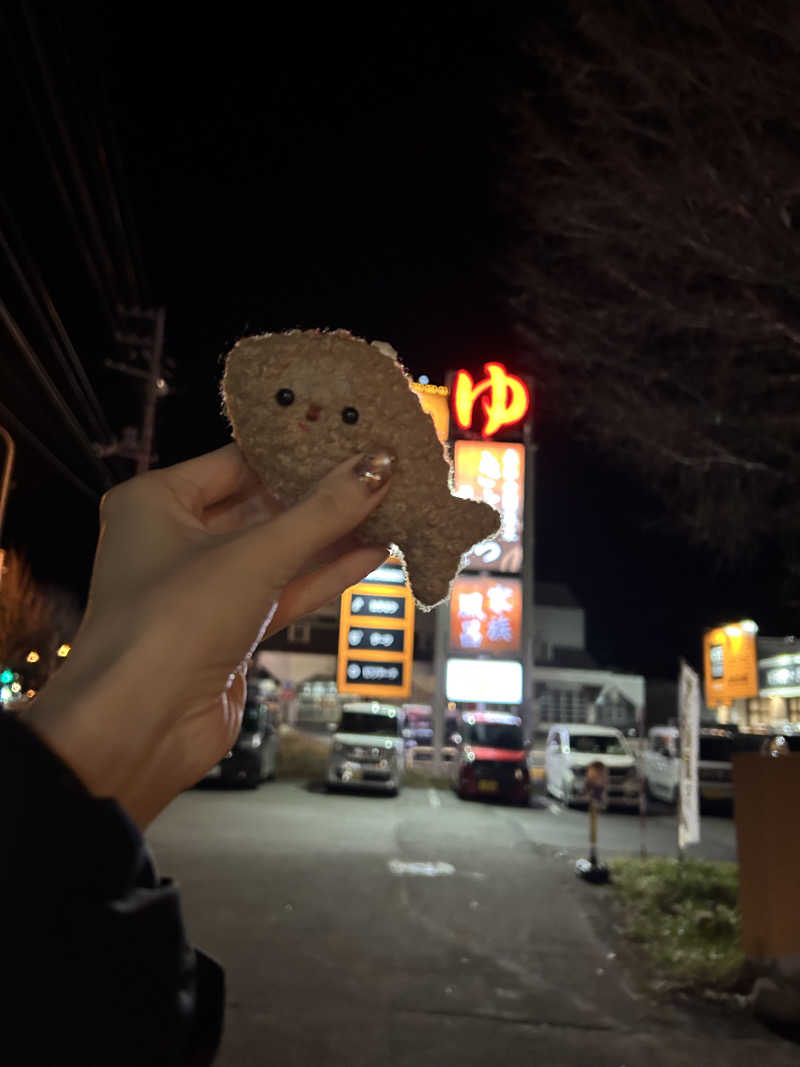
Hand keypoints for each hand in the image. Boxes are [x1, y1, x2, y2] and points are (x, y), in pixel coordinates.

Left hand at [27, 444, 392, 826]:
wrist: (139, 731)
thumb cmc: (167, 628)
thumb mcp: (254, 556)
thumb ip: (321, 513)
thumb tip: (375, 467)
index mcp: (156, 503)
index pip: (238, 460)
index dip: (296, 450)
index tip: (349, 437)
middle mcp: (174, 540)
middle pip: (262, 505)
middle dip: (320, 495)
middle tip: (377, 473)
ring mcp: (203, 588)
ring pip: (278, 551)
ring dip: (331, 537)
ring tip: (387, 510)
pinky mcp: (228, 630)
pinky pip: (284, 591)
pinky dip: (325, 575)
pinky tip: (372, 555)